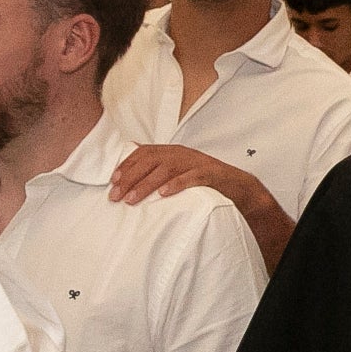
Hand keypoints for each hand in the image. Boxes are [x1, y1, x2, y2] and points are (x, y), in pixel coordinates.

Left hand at [109, 142, 255, 208]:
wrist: (237, 187)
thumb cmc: (204, 182)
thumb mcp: (178, 172)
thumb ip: (158, 171)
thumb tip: (131, 174)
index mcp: (172, 152)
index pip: (143, 153)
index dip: (126, 165)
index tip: (112, 181)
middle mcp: (181, 154)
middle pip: (150, 161)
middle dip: (130, 178)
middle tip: (115, 196)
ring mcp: (196, 163)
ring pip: (166, 169)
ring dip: (146, 184)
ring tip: (132, 199)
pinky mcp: (210, 174)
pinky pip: (191, 177)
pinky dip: (176, 184)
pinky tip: (163, 194)